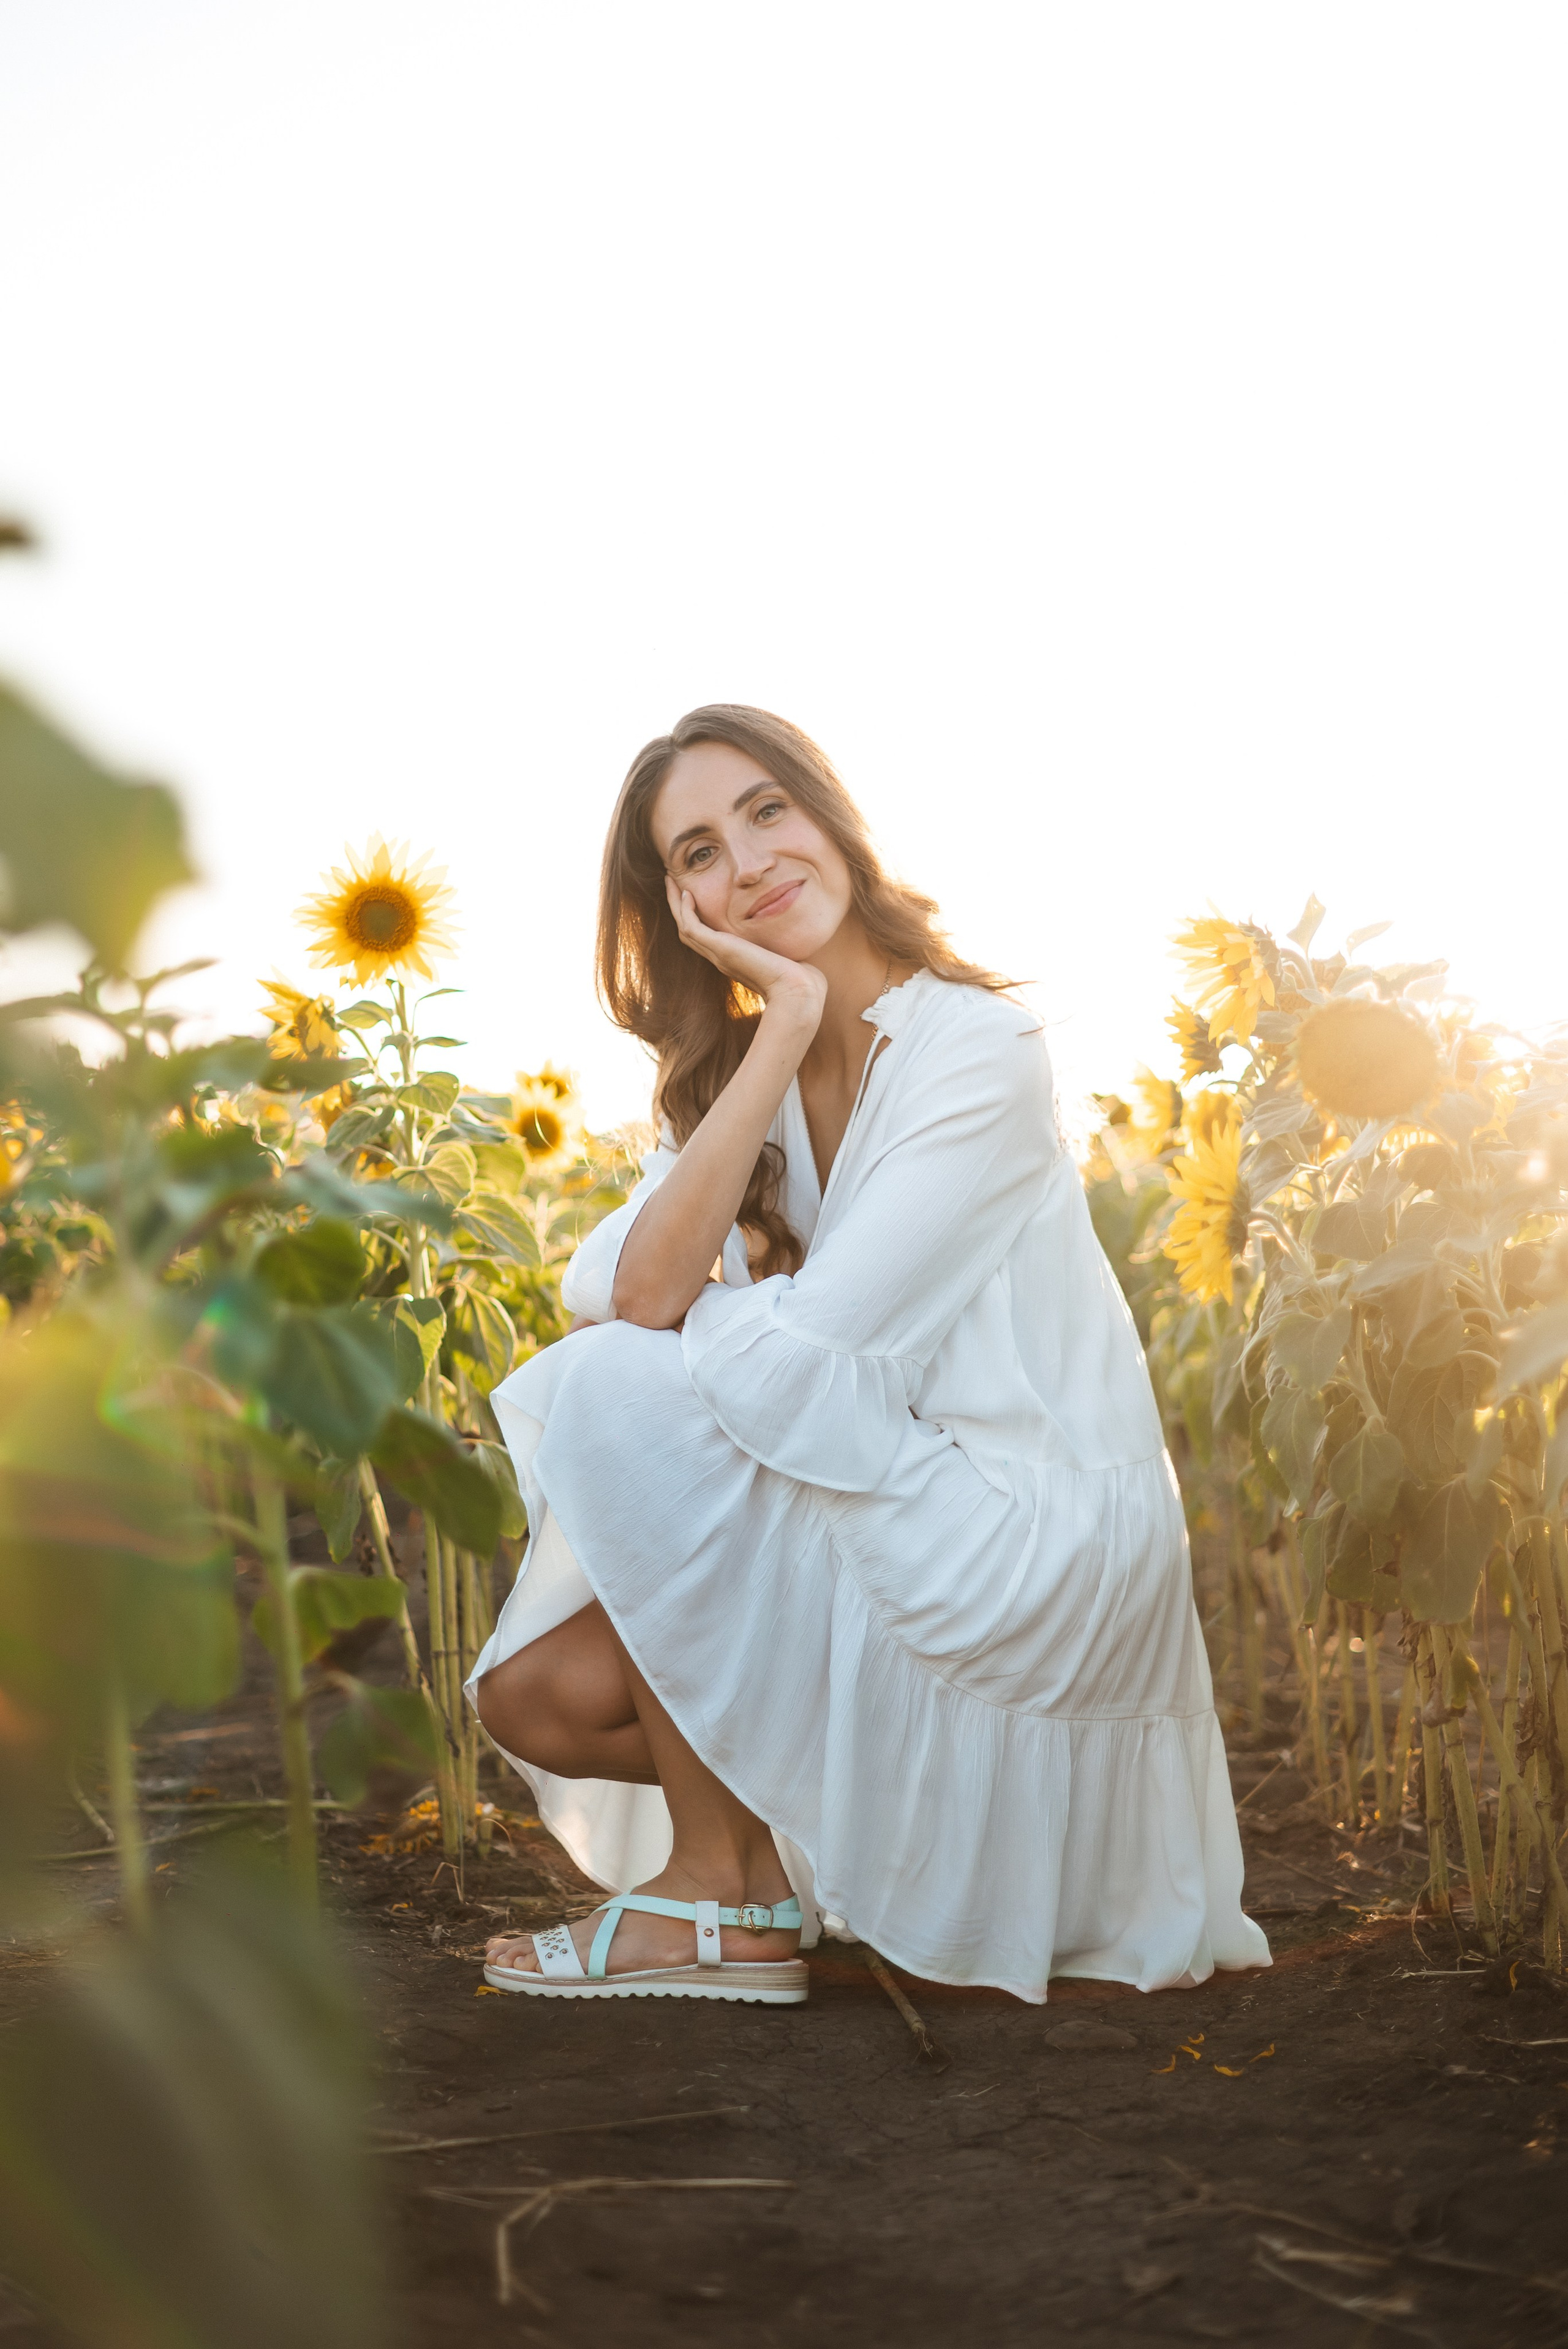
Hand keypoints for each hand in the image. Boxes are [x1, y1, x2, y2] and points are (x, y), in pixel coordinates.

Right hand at [664, 877, 825, 1024]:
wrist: (795, 991)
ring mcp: (718, 955)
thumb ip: (782, 946)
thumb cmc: (797, 978)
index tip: (694, 895)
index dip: (696, 916)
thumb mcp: (785, 956)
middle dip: (679, 906)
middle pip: (688, 930)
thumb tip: (794, 940)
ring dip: (676, 904)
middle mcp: (721, 958)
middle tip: (672, 883)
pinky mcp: (720, 949)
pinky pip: (692, 927)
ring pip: (685, 927)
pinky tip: (686, 894)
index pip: (706, 936)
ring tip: (671, 882)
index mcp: (733, 960)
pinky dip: (685, 910)